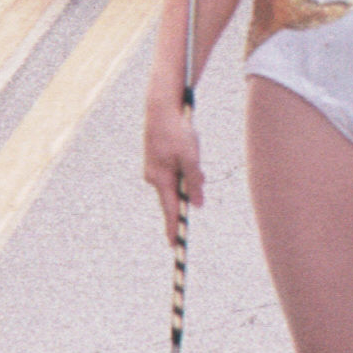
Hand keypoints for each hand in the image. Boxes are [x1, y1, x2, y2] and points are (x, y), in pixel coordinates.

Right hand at [141, 88, 202, 243]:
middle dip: (187, 194)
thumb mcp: (190, 157)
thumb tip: (197, 205)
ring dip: (188, 176)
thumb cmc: (176, 131)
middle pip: (174, 197)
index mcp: (161, 179)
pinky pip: (173, 172)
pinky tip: (187, 148)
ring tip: (191, 149)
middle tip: (193, 176)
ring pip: (176, 182)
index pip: (170, 210)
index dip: (174, 228)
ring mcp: (154, 168)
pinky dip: (183, 167)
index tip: (174, 245)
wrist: (160, 108)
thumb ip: (194, 182)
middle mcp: (154, 177)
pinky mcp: (158, 160)